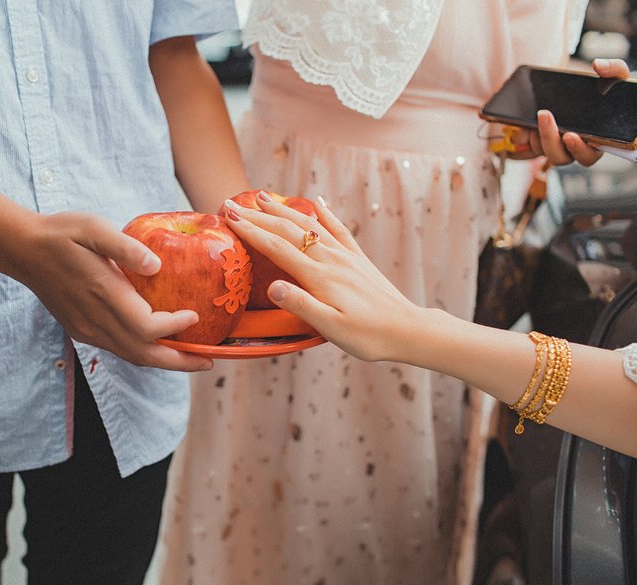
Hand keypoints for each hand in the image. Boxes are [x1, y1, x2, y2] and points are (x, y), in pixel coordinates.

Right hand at [12, 211, 211, 371]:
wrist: (22, 250)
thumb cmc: (61, 233)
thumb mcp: (92, 227)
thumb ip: (125, 246)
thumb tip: (156, 265)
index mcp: (102, 293)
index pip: (146, 327)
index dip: (174, 327)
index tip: (195, 315)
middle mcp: (95, 320)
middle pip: (144, 354)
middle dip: (179, 361)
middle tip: (209, 360)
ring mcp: (87, 329)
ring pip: (132, 357)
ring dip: (164, 361)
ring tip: (192, 358)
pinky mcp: (82, 330)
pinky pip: (119, 349)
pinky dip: (144, 352)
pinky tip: (160, 345)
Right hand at [221, 193, 423, 361]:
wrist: (408, 330)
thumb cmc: (367, 336)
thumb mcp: (330, 328)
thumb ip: (300, 305)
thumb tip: (271, 287)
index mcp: (319, 277)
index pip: (277, 247)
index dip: (250, 231)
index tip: (228, 217)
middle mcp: (330, 260)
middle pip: (288, 231)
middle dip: (257, 216)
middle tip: (231, 203)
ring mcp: (345, 257)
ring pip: (309, 225)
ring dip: (283, 209)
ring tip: (261, 196)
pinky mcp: (358, 260)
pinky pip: (338, 229)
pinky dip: (325, 213)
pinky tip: (317, 201)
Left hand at [510, 58, 630, 165]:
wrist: (580, 87)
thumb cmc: (604, 87)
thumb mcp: (616, 75)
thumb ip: (614, 68)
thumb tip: (599, 65)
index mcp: (595, 141)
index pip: (587, 157)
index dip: (579, 150)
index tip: (569, 135)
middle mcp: (572, 147)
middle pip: (559, 158)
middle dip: (549, 139)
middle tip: (545, 115)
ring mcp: (554, 143)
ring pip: (541, 151)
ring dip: (536, 135)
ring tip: (538, 114)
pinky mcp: (538, 137)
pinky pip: (525, 145)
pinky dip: (521, 136)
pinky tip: (520, 125)